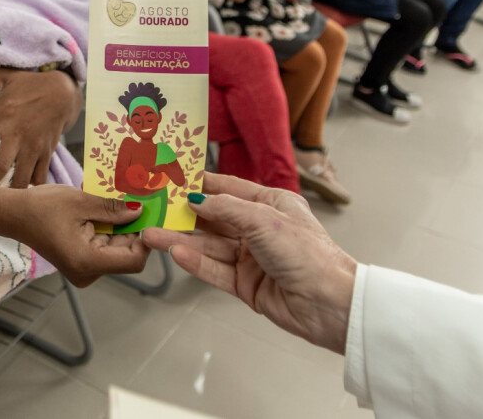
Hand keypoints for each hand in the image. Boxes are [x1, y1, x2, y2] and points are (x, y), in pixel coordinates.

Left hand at [0, 60, 82, 187]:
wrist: (67, 93)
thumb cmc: (35, 85)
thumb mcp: (12, 78)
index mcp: (3, 113)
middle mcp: (17, 133)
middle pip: (0, 165)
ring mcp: (33, 146)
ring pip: (22, 177)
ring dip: (11, 195)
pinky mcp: (46, 153)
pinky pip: (40, 176)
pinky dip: (34, 190)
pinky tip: (26, 206)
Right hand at [19, 185, 148, 286]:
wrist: (14, 215)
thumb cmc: (42, 207)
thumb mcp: (81, 202)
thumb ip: (113, 209)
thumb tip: (140, 212)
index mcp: (87, 262)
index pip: (134, 260)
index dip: (146, 239)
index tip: (149, 215)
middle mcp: (87, 273)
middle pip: (126, 255)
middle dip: (134, 230)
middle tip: (140, 202)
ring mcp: (83, 270)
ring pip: (116, 251)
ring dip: (121, 229)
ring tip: (120, 203)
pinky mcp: (80, 263)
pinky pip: (104, 249)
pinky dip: (109, 231)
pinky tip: (105, 212)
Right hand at [141, 173, 356, 353]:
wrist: (330, 304)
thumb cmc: (308, 254)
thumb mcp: (264, 220)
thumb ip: (226, 208)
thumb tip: (196, 199)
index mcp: (272, 204)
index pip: (229, 188)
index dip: (201, 183)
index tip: (172, 177)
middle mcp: (260, 229)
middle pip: (214, 219)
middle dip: (183, 214)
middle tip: (153, 208)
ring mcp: (251, 258)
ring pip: (209, 246)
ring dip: (180, 240)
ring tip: (151, 234)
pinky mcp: (245, 284)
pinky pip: (214, 270)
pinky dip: (194, 262)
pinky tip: (175, 253)